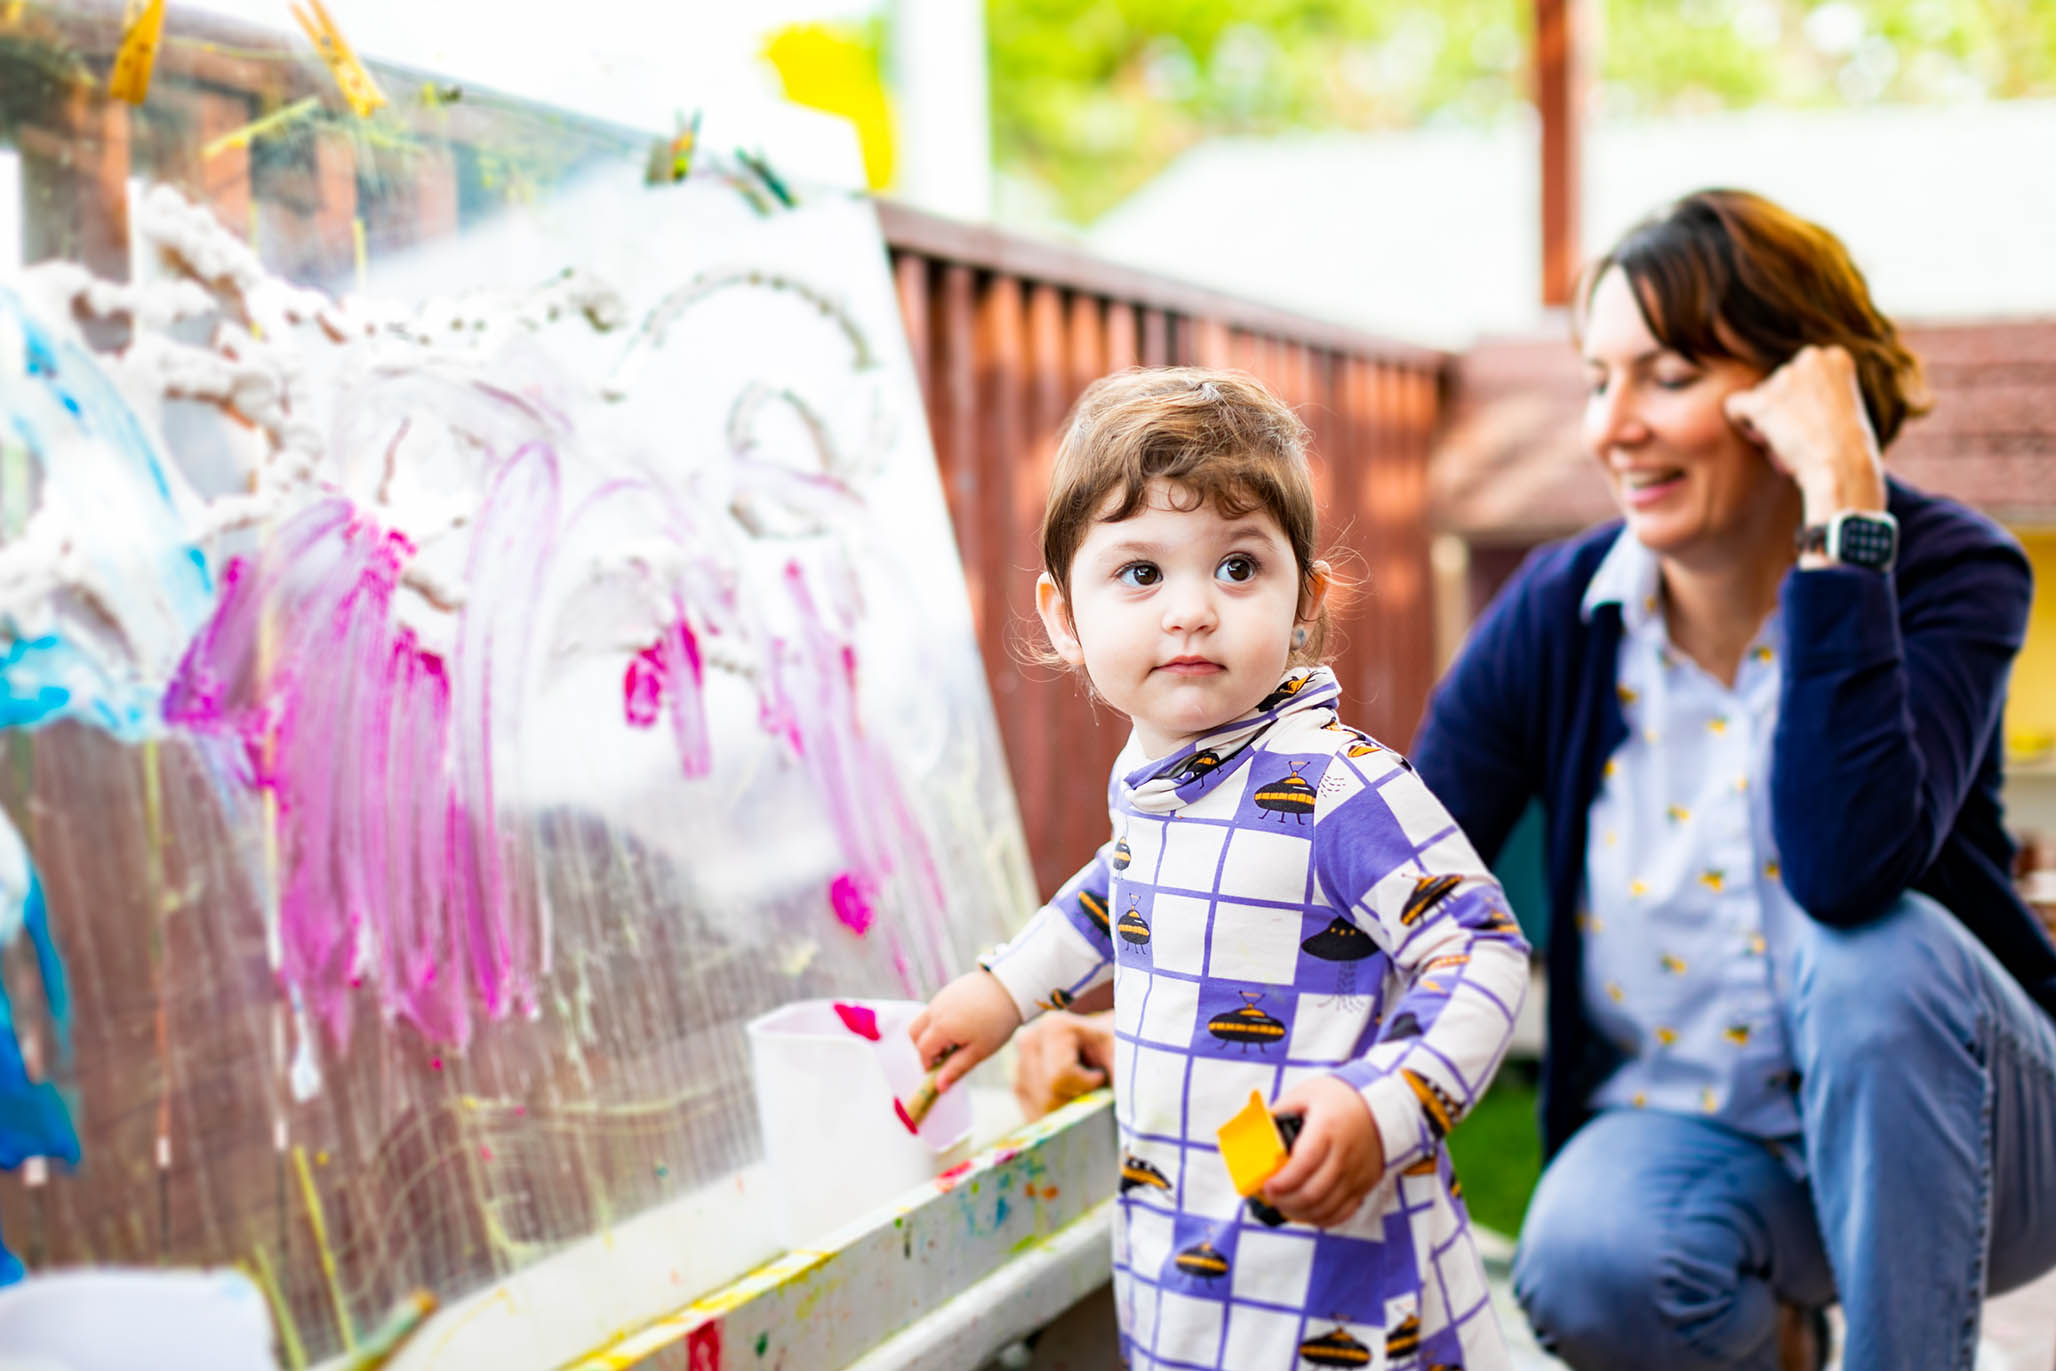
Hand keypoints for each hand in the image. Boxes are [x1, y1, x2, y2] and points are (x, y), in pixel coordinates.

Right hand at [908, 970, 1021, 1092]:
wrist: (1011, 987)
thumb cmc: (997, 1022)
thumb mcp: (979, 1051)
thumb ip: (956, 1069)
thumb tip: (938, 1087)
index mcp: (941, 1027)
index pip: (923, 1051)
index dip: (927, 1064)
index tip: (938, 1072)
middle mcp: (935, 1010)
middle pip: (914, 1033)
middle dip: (923, 1048)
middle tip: (943, 1057)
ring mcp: (941, 997)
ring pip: (924, 1019)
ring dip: (931, 1034)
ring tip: (957, 1040)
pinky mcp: (949, 989)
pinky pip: (935, 1008)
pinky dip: (939, 1021)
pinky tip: (962, 1024)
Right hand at [1012, 1010, 1115, 1120]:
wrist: (1109, 1040)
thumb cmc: (1119, 1045)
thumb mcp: (1123, 1055)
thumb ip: (1118, 1076)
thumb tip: (1120, 1124)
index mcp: (1053, 1026)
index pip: (1058, 1078)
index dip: (1086, 1085)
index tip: (1101, 1074)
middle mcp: (1028, 1039)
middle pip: (1047, 1097)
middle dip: (1076, 1102)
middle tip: (1093, 1086)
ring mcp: (1018, 1061)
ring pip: (1039, 1108)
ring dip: (1066, 1109)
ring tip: (1081, 1087)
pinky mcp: (1018, 1081)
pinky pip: (1032, 1114)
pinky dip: (1055, 1115)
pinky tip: (1070, 1097)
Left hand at [1261, 1076, 1386, 1227]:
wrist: (1379, 1105)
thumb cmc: (1338, 1099)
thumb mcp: (1305, 1094)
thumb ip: (1279, 1113)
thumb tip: (1256, 1135)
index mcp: (1328, 1127)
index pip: (1304, 1163)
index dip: (1282, 1181)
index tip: (1267, 1186)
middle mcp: (1345, 1154)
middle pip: (1313, 1192)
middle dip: (1286, 1201)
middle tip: (1271, 1197)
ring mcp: (1357, 1173)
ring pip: (1326, 1208)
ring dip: (1300, 1213)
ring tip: (1284, 1205)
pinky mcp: (1364, 1185)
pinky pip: (1342, 1213)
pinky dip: (1321, 1219)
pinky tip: (1306, 1212)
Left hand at [1722, 344, 1885, 521]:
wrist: (1843, 470)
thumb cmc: (1845, 449)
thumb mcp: (1841, 406)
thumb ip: (1816, 390)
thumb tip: (1784, 394)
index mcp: (1834, 358)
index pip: (1800, 372)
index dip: (1801, 400)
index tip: (1816, 420)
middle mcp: (1810, 359)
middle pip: (1776, 384)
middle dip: (1781, 409)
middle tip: (1800, 435)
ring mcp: (1785, 378)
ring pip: (1758, 397)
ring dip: (1766, 421)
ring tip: (1789, 442)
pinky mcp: (1762, 400)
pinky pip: (1734, 406)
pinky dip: (1742, 424)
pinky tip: (1762, 440)